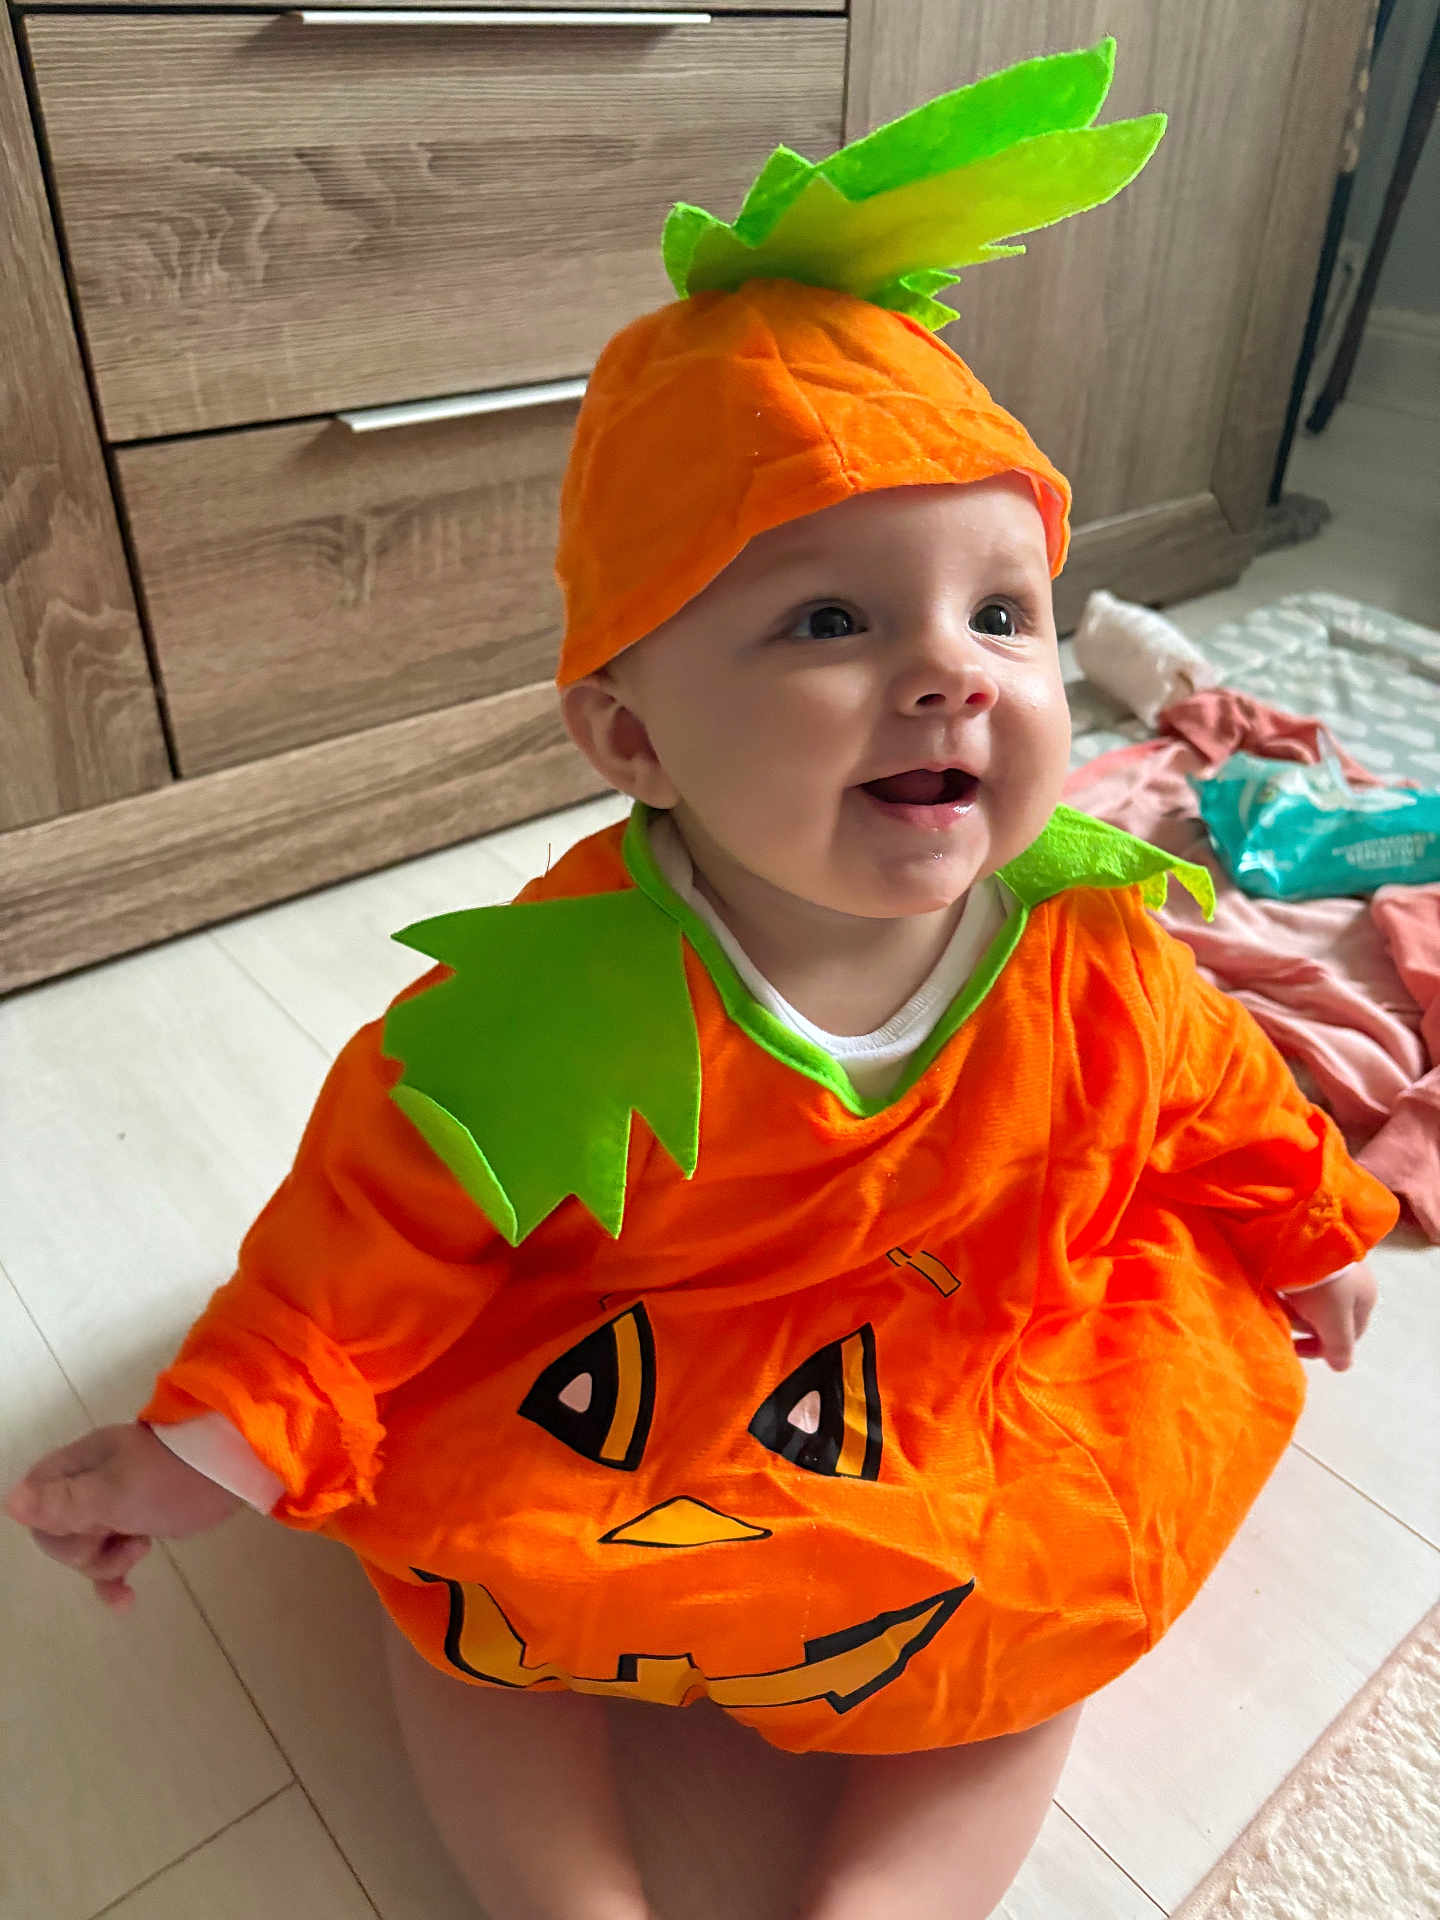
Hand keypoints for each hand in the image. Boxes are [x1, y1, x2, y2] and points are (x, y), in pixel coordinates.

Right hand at [4, 1423, 241, 1608]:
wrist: (231, 1469)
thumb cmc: (171, 1479)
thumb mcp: (113, 1493)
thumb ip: (62, 1502)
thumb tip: (9, 1502)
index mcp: (78, 1466)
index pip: (34, 1503)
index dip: (50, 1527)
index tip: (83, 1528)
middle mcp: (90, 1482)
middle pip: (57, 1533)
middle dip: (83, 1549)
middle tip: (117, 1535)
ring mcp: (115, 1503)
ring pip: (86, 1549)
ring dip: (106, 1563)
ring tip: (140, 1549)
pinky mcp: (139, 1520)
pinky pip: (112, 1557)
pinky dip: (115, 1578)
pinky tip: (125, 1602)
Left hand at [1277, 1260, 1377, 1371]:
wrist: (1307, 1232)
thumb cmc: (1324, 1283)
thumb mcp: (1334, 1321)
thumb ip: (1338, 1347)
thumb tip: (1341, 1367)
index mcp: (1364, 1298)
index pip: (1349, 1334)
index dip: (1324, 1347)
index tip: (1296, 1349)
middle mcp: (1353, 1281)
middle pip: (1327, 1316)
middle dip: (1304, 1323)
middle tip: (1283, 1319)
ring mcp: (1332, 1264)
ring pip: (1311, 1297)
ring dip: (1293, 1305)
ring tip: (1275, 1301)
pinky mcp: (1310, 1250)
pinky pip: (1298, 1277)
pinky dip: (1287, 1285)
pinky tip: (1273, 1284)